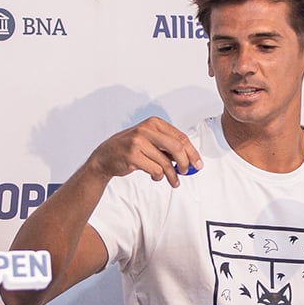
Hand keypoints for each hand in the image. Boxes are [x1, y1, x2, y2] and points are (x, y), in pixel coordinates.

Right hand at [86, 117, 201, 186]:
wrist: (105, 156)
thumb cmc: (130, 148)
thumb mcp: (150, 140)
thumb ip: (168, 146)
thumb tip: (189, 159)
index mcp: (154, 123)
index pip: (181, 137)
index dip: (192, 152)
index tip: (198, 164)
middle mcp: (146, 129)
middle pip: (177, 148)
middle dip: (185, 163)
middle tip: (186, 172)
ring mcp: (138, 141)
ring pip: (166, 162)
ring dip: (172, 176)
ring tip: (174, 181)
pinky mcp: (132, 156)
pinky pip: (155, 170)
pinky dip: (159, 177)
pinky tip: (156, 177)